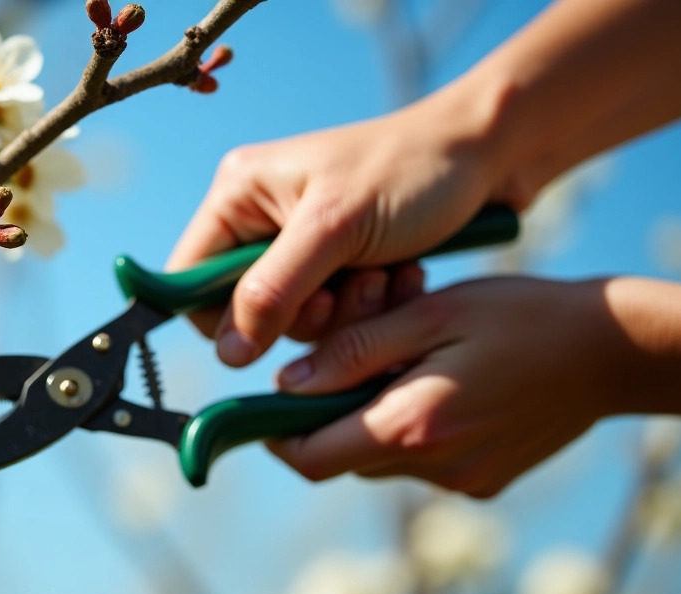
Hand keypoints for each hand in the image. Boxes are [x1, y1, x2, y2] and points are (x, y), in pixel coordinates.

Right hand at [166, 90, 507, 365]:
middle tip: (343, 292)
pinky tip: (401, 277)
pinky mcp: (339, 265)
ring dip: (343, 313)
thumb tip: (228, 353)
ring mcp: (301, 245)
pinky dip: (367, 308)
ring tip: (384, 277)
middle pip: (244, 310)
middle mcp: (260, 221)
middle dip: (300, 315)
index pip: (190, 280)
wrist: (490, 154)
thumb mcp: (334, 230)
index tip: (269, 329)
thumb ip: (272, 291)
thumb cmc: (411, 172)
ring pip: (292, 322)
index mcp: (239, 195)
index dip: (219, 317)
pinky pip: (333, 317)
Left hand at [268, 277, 620, 497]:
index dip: (274, 436)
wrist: (614, 353)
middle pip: (342, 458)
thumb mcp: (431, 313)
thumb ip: (355, 351)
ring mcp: (461, 482)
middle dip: (324, 418)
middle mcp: (432, 469)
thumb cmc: (522, 316)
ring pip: (379, 459)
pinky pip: (419, 464)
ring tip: (400, 363)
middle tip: (339, 362)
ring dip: (368, 421)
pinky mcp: (482, 484)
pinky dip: (408, 431)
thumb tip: (288, 383)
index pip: (311, 459)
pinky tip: (438, 385)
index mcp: (413, 427)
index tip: (261, 407)